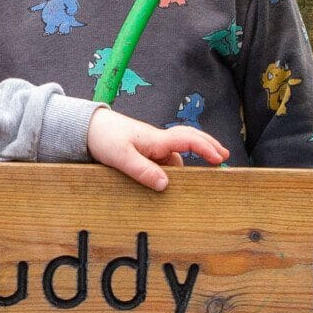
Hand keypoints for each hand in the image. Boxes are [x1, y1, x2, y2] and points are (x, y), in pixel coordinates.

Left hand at [89, 110, 227, 189]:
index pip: (188, 140)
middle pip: (190, 139)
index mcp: (156, 139)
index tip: (220, 157)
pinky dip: (175, 166)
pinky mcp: (145, 151)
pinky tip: (175, 178)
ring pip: (177, 153)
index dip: (205, 148)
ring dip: (192, 158)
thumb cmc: (105, 138)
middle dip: (208, 146)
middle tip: (224, 157)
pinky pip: (166, 159)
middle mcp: (158, 141)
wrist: (88, 128)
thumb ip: (143, 171)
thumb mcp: (122, 158)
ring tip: (205, 170)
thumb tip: (166, 184)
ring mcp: (153, 145)